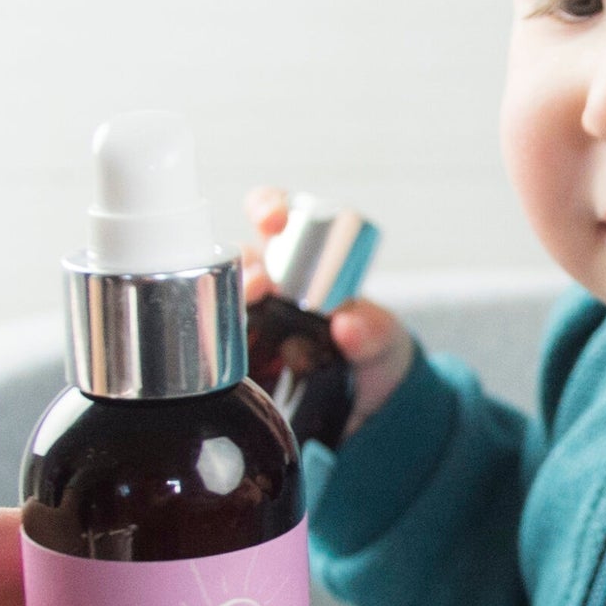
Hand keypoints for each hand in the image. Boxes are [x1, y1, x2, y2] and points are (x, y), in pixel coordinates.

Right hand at [244, 186, 412, 437]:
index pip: (274, 218)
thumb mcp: (382, 336)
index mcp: (301, 258)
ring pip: (224, 308)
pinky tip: (249, 371)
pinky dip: (232, 362)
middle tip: (258, 286)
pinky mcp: (243, 363)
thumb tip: (348, 325)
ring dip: (234, 316)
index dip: (267, 208)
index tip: (273, 219)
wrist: (369, 397)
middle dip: (245, 270)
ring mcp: (252, 324)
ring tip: (254, 333)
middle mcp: (270, 285)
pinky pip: (224, 357)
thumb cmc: (371, 343)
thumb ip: (372, 330)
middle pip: (239, 263)